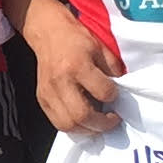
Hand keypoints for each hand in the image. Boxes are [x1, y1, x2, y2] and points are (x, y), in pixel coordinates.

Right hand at [30, 10, 123, 134]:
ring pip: (67, 124)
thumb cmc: (76, 39)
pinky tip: (84, 121)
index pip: (102, 92)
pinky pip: (58, 122)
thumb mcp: (100, 48)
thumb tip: (121, 92)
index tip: (117, 96)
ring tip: (98, 123)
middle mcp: (61, 81)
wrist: (48, 33)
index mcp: (78, 65)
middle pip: (82, 115)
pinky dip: (74, 127)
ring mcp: (49, 92)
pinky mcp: (42, 99)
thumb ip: (112, 70)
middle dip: (102, 124)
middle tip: (113, 120)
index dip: (114, 97)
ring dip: (87, 129)